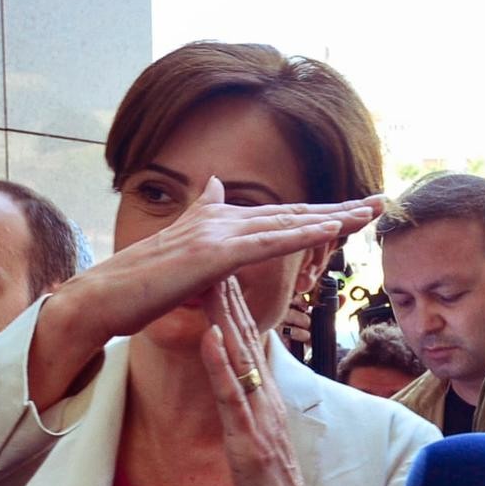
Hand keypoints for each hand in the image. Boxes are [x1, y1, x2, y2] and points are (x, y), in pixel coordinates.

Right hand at [73, 177, 379, 347]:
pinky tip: (331, 229)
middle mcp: (221, 220)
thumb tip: (215, 187)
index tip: (356, 211)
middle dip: (341, 208)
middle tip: (382, 202)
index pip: (279, 217)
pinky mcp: (212, 255)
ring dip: (333, 216)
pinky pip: (267, 243)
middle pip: (293, 212)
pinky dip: (301, 233)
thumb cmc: (139, 286)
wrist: (102, 298)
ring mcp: (217, 235)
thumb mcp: (179, 252)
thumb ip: (201, 219)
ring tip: (370, 211)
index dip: (320, 212)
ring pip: (287, 222)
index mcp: (217, 223)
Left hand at [201, 276, 317, 485]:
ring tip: (213, 275)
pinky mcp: (251, 448)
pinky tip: (209, 337)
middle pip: (248, 339)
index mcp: (267, 401)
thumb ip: (247, 407)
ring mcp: (262, 423)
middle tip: (218, 246)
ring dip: (228, 316)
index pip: (249, 342)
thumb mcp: (256, 440)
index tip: (220, 261)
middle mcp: (268, 403)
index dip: (234, 301)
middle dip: (231, 293)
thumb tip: (235, 379)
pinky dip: (220, 366)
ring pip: (243, 360)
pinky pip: (233, 400)